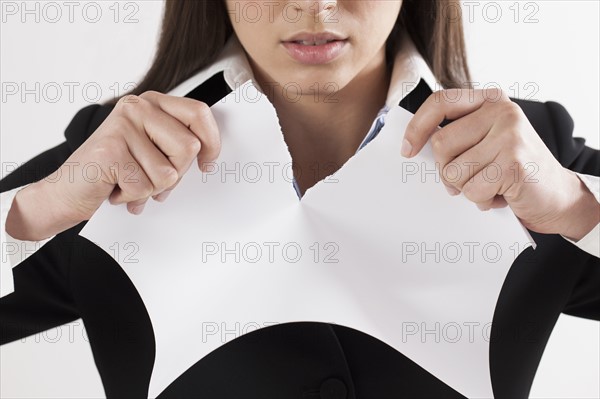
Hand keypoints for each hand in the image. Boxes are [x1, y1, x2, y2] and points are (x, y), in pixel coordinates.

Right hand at [7, 92, 220, 240]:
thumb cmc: (114, 173)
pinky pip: (145, 187)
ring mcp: (122, 126)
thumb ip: (177, 146)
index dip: (211, 142)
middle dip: (175, 174)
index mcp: (152, 103)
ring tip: (129, 182)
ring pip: (169, 173)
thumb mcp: (152, 151)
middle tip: (150, 178)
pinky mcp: (110, 151)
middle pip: (189, 148)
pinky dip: (132, 197)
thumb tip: (209, 154)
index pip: (199, 113)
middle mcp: (137, 107)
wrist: (66, 191)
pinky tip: (115, 188)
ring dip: (151, 189)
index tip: (207, 163)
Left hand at [401, 87, 599, 239]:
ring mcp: (509, 135)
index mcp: (490, 100)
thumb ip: (458, 135)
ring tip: (490, 185)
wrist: (557, 194)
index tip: (407, 150)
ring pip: (453, 171)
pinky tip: (501, 194)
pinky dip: (481, 200)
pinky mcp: (513, 162)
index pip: (440, 101)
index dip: (417, 127)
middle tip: (468, 178)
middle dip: (447, 170)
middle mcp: (501, 111)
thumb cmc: (513, 169)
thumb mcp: (486, 141)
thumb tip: (412, 144)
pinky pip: (472, 189)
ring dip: (466, 188)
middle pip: (441, 143)